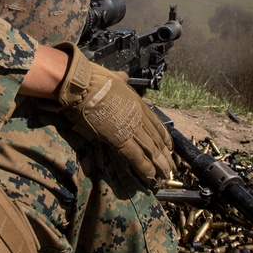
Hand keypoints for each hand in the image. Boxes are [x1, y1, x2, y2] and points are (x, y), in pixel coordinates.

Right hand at [51, 43, 173, 182]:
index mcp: (137, 103)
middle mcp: (138, 116)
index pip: (156, 124)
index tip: (169, 147)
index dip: (164, 137)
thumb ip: (121, 80)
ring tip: (164, 175)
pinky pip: (135, 156)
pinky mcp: (118, 138)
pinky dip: (144, 167)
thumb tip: (124, 76)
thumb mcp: (115, 77)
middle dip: (164, 155)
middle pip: (155, 139)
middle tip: (170, 167)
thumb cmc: (94, 79)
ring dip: (158, 164)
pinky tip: (150, 176)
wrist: (83, 84)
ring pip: (150, 149)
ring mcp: (130, 127)